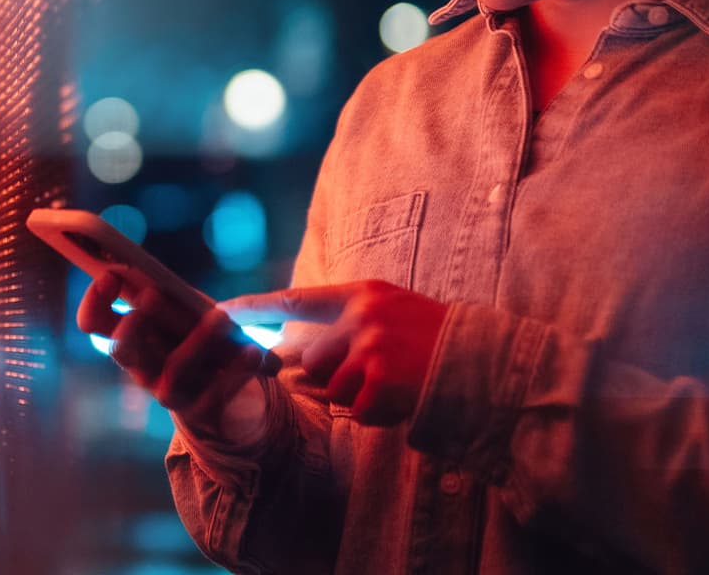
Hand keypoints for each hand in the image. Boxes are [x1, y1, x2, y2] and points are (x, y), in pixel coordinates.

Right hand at [76, 273, 277, 443]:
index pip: (94, 323)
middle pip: (121, 349)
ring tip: (223, 318)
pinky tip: (253, 350)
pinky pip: (214, 394)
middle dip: (134, 322)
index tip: (112, 276)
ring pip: (174, 369)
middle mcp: (142, 368)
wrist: (233, 398)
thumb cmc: (202, 341)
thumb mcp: (184, 311)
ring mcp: (169, 393)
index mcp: (132, 340)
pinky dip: (235, 371)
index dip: (95, 300)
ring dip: (198, 341)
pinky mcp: (200, 412)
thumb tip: (140, 267)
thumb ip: (167, 293)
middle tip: (152, 294)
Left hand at [222, 280, 447, 426]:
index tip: (220, 310)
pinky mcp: (382, 380)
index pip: (298, 300)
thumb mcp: (394, 314)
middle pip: (314, 361)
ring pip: (335, 390)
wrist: (489, 365)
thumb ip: (350, 326)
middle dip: (336, 377)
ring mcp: (372, 348)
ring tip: (399, 385)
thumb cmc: (439, 342)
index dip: (256, 307)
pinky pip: (359, 411)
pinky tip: (406, 400)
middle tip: (379, 375)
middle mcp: (363, 316)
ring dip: (360, 398)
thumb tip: (299, 357)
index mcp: (365, 294)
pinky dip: (379, 415)